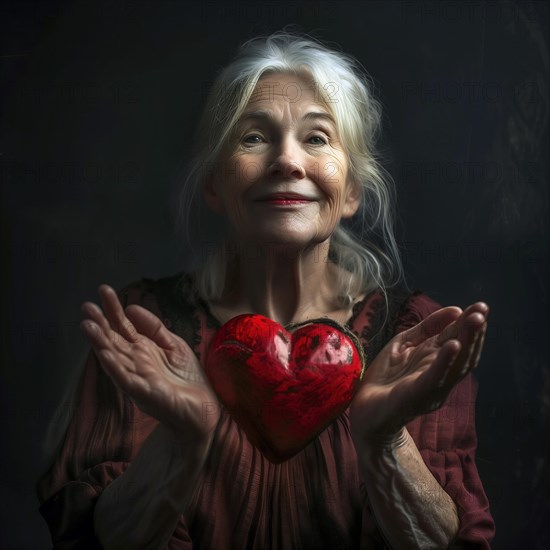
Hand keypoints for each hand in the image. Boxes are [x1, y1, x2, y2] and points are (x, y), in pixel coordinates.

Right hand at [80, 285, 219, 439]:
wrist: (203, 409)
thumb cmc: (188, 378)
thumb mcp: (174, 345)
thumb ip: (155, 328)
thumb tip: (132, 307)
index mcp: (142, 349)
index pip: (123, 326)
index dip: (114, 309)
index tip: (104, 289)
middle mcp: (135, 362)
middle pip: (113, 339)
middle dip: (100, 323)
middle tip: (86, 306)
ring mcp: (137, 377)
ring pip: (114, 357)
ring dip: (100, 343)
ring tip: (87, 325)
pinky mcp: (144, 393)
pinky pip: (126, 379)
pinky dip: (114, 367)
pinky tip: (104, 354)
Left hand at [349, 302, 487, 447]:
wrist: (364, 408)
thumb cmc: (386, 377)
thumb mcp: (404, 343)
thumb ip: (428, 327)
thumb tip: (456, 309)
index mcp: (435, 358)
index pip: (458, 337)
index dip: (470, 322)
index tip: (482, 306)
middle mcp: (440, 372)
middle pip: (463, 350)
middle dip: (474, 330)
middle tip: (483, 311)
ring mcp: (432, 385)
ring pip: (456, 363)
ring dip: (467, 342)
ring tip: (475, 321)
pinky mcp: (418, 394)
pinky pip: (435, 377)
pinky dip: (445, 362)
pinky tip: (453, 345)